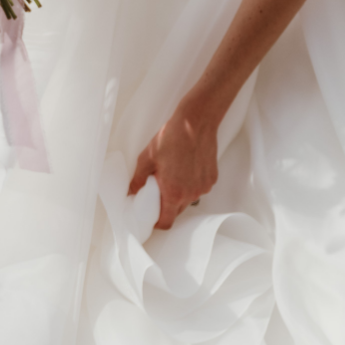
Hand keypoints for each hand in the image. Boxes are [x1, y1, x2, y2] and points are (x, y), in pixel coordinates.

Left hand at [129, 101, 218, 231]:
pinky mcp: (212, 178)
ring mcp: (203, 187)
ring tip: (174, 174)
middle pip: (177, 211)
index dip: (157, 222)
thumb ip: (137, 179)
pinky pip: (199, 188)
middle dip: (167, 205)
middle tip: (159, 189)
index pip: (166, 222)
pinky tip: (186, 167)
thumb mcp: (147, 158)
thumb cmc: (172, 138)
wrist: (196, 122)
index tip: (151, 216)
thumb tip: (131, 191)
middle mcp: (191, 194)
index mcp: (173, 193)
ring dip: (180, 193)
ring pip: (189, 199)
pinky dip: (191, 184)